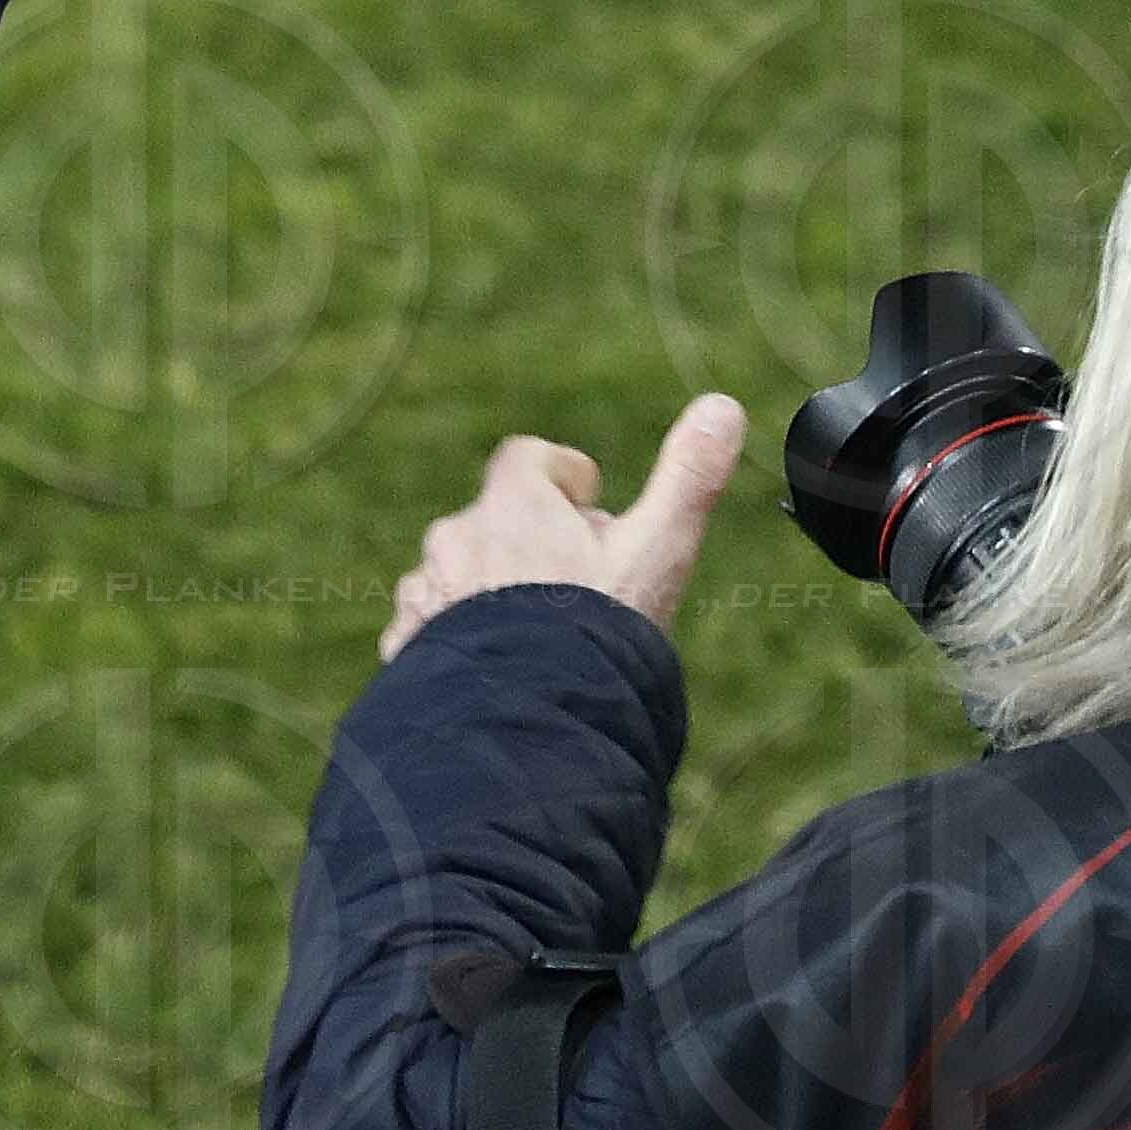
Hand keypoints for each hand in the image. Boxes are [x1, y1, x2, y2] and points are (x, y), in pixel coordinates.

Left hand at [380, 402, 745, 662]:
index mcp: (511, 504)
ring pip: (459, 575)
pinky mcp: (407, 644)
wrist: (529, 722)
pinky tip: (495, 672)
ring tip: (537, 638)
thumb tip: (723, 406)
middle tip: (577, 586)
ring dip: (490, 592)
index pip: (526, 458)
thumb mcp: (657, 551)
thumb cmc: (599, 631)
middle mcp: (456, 537)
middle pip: (495, 520)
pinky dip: (458, 640)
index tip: (589, 502)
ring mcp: (426, 592)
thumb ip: (689, 477)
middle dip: (532, 542)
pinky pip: (429, 627)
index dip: (561, 475)